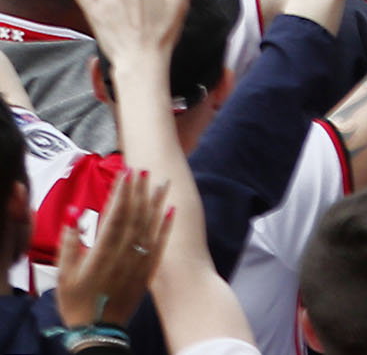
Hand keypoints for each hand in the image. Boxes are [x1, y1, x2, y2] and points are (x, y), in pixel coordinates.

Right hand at [51, 165, 164, 328]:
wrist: (98, 331)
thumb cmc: (76, 301)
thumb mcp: (64, 274)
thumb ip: (70, 242)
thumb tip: (75, 212)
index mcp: (101, 252)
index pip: (114, 215)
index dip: (121, 193)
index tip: (126, 172)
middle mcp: (124, 254)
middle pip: (134, 216)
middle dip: (138, 191)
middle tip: (143, 168)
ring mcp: (139, 262)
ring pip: (150, 226)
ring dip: (156, 202)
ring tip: (161, 180)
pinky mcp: (148, 271)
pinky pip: (160, 244)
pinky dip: (166, 226)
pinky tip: (171, 209)